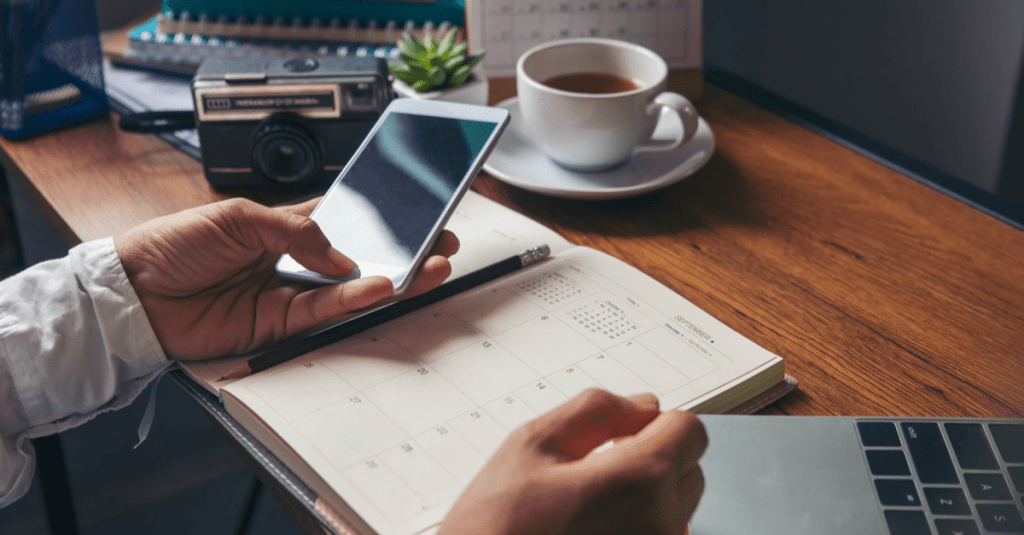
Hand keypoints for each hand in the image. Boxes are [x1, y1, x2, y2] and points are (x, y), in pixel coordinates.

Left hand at [115, 197, 458, 359]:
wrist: (135, 291)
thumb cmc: (175, 244)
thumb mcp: (237, 216)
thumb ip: (295, 231)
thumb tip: (342, 256)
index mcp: (284, 225)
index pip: (345, 220)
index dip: (382, 218)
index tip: (418, 213)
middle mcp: (294, 260)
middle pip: (360, 256)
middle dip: (403, 252)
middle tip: (442, 244)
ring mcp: (290, 293)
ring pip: (352, 288)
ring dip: (393, 278)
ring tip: (430, 267)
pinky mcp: (281, 325)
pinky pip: (327, 311)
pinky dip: (356, 299)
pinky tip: (383, 284)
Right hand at [438, 389, 706, 534]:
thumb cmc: (493, 527)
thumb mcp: (530, 446)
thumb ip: (595, 411)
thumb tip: (644, 406)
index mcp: (640, 481)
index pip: (690, 431)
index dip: (653, 425)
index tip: (620, 437)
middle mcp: (663, 526)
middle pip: (688, 472)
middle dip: (650, 462)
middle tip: (591, 477)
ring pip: (675, 512)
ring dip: (643, 502)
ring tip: (585, 514)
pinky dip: (633, 531)